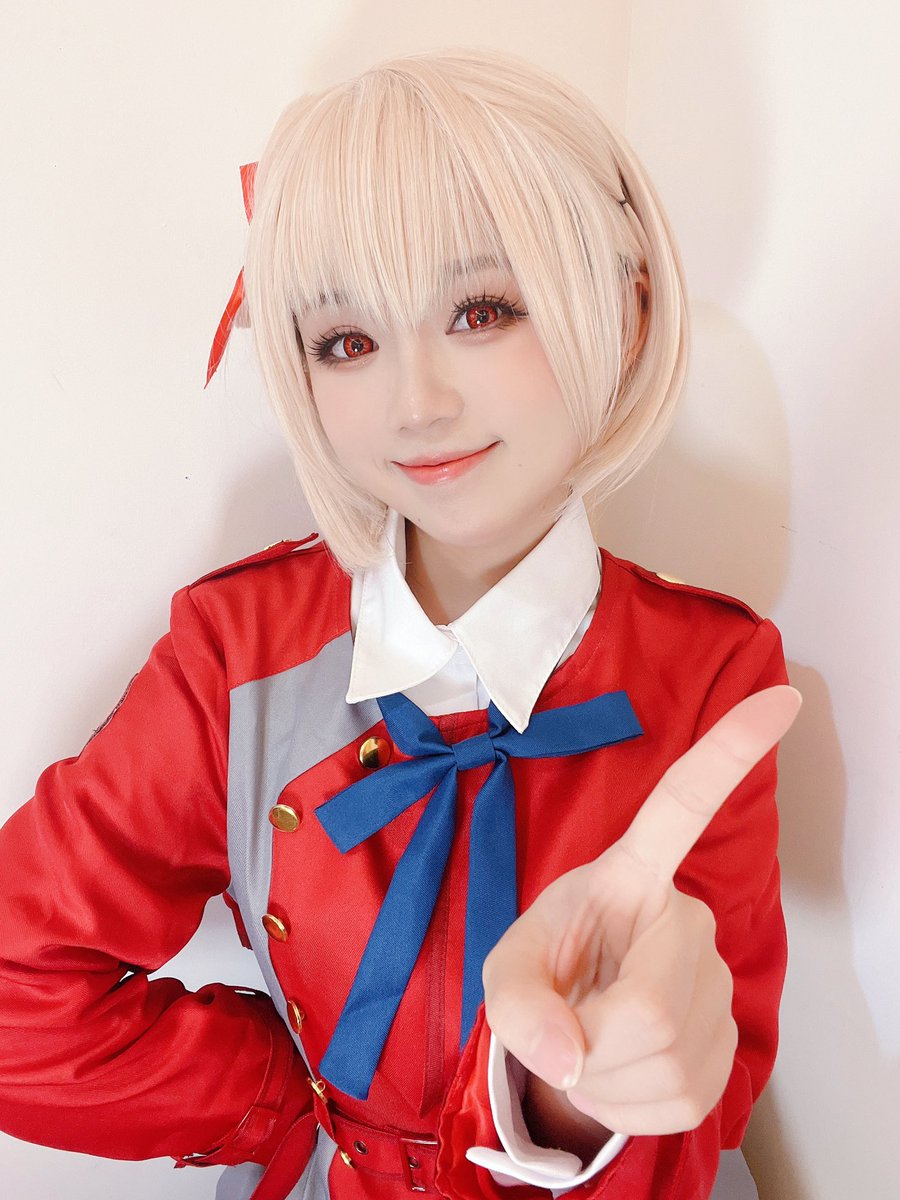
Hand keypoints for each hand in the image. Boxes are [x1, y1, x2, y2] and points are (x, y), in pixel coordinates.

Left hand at [482, 684, 801, 1138]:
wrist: (569, 1028)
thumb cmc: (547, 969)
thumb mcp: (506, 971)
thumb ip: (515, 1005)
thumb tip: (567, 1054)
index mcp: (629, 876)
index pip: (682, 806)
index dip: (729, 753)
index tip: (782, 697)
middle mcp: (687, 918)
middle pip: (649, 1011)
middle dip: (588, 1042)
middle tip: (568, 1025)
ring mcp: (718, 981)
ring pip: (664, 1062)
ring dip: (603, 1077)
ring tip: (589, 1042)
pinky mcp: (730, 1041)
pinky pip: (680, 1100)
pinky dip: (628, 1105)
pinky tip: (619, 1072)